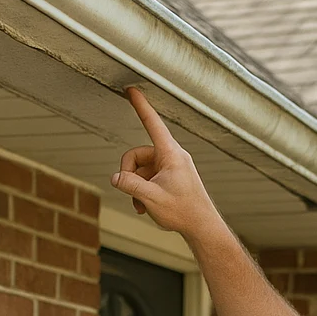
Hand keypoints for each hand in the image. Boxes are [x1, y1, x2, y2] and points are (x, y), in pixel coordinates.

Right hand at [111, 87, 222, 236]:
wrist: (201, 226)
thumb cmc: (182, 210)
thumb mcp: (151, 198)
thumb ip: (130, 185)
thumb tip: (115, 178)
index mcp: (170, 153)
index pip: (152, 123)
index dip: (140, 106)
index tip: (131, 89)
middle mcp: (171, 156)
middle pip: (137, 155)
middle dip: (128, 174)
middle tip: (131, 194)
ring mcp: (170, 167)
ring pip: (141, 169)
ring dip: (135, 187)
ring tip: (141, 206)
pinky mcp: (169, 177)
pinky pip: (148, 178)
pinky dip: (142, 191)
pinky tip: (145, 207)